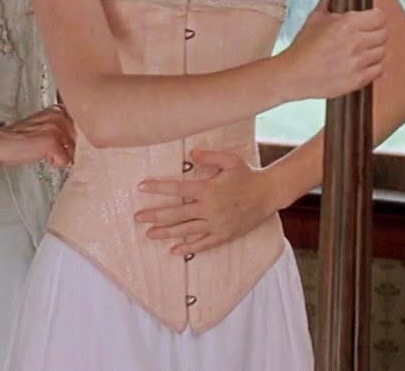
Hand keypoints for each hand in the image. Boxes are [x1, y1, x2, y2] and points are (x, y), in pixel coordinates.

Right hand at [0, 107, 75, 168]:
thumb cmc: (20, 137)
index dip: (70, 139)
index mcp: (57, 110)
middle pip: (76, 140)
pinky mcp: (52, 142)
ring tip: (44, 151)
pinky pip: (65, 160)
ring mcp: (56, 128)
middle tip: (48, 149)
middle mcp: (59, 116)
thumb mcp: (43, 125)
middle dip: (66, 149)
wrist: (2, 142)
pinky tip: (42, 156)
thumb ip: (60, 127)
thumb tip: (75, 141)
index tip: (60, 143)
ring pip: (72, 151)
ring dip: (60, 156)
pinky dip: (55, 162)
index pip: (79, 127)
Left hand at [133, 148, 277, 255]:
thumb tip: (191, 154)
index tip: (141, 187)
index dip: (158, 188)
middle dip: (155, 215)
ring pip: (186, 230)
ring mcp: (216, 224)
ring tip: (149, 234)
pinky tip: (174, 250)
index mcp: (208, 189)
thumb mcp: (229, 160)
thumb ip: (209, 157)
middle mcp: (210, 209)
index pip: (177, 188)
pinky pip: (203, 244)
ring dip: (166, 233)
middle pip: (177, 213)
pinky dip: (188, 248)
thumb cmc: (247, 175)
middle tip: (137, 217)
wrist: (268, 194)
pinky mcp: (224, 235)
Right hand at [281, 0, 386, 100]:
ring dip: (374, 51)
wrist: (293, 74)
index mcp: (346, 24)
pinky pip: (378, 70)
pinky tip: (360, 64)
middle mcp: (356, 42)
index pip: (380, 17)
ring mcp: (358, 62)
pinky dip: (372, 67)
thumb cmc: (302, 47)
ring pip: (382, 52)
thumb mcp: (313, 19)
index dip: (375, 17)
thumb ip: (327, 2)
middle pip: (384, 34)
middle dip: (375, 33)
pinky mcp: (358, 79)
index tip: (371, 20)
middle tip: (365, 36)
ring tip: (360, 51)